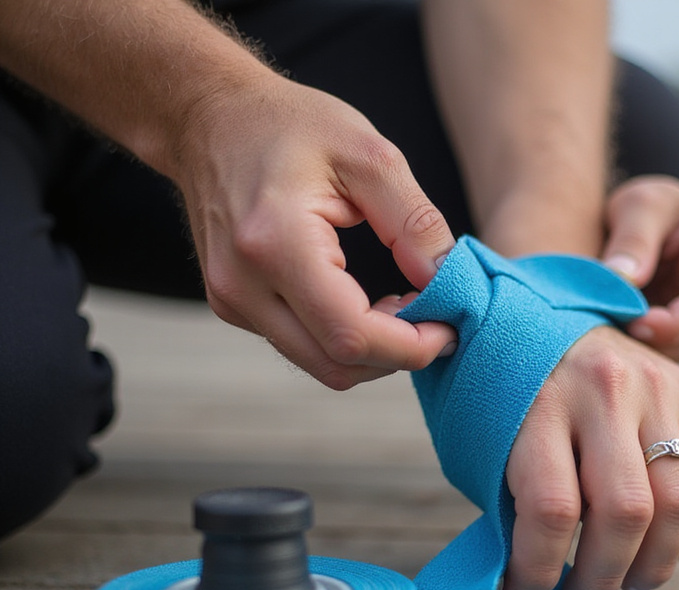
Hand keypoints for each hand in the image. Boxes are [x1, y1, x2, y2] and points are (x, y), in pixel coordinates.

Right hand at [173, 75, 457, 389]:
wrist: (209, 118)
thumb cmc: (290, 125)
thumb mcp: (370, 156)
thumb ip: (414, 222)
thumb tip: (444, 280)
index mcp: (275, 243)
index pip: (351, 334)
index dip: (411, 346)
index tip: (450, 326)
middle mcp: (242, 284)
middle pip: (336, 364)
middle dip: (398, 353)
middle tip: (434, 315)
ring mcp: (231, 300)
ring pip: (318, 363)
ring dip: (373, 350)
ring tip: (404, 305)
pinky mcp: (232, 305)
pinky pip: (300, 344)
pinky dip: (344, 338)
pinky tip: (366, 301)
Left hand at [502, 326, 678, 589]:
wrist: (535, 308)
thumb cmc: (501, 390)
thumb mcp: (484, 437)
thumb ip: (512, 502)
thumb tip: (530, 585)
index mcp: (538, 404)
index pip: (551, 509)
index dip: (537, 570)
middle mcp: (604, 390)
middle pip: (625, 511)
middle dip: (603, 575)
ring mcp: (657, 386)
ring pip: (678, 501)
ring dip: (656, 562)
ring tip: (631, 582)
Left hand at [599, 176, 678, 360]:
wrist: (645, 222)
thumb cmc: (646, 207)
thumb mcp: (637, 203)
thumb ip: (633, 238)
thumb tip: (625, 280)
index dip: (678, 324)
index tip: (633, 324)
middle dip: (667, 343)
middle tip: (616, 335)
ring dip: (660, 352)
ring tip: (617, 334)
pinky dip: (656, 354)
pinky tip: (625, 340)